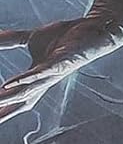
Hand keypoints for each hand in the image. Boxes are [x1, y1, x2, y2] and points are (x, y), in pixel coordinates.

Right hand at [0, 19, 117, 123]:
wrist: (93, 31)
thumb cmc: (64, 37)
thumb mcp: (30, 38)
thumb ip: (9, 40)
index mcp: (35, 77)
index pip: (14, 97)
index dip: (1, 108)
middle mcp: (44, 81)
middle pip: (20, 102)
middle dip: (4, 112)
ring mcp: (53, 73)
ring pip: (29, 92)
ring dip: (9, 99)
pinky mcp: (62, 63)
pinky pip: (41, 73)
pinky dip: (25, 80)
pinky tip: (8, 84)